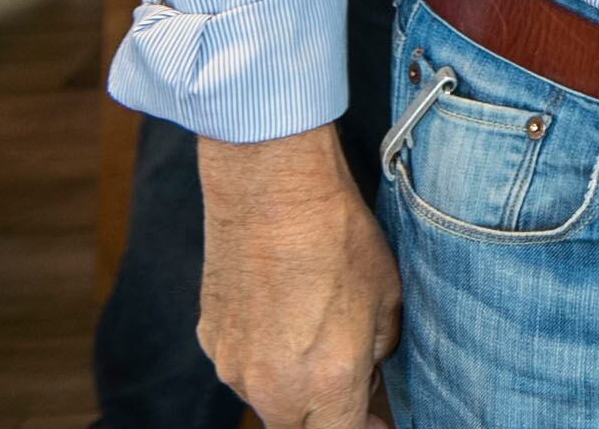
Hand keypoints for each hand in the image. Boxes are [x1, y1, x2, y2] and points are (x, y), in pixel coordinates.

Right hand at [197, 127, 399, 427]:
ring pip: (267, 400)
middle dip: (326, 414)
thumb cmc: (338, 239)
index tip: (376, 419)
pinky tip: (283, 313)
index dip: (364, 428)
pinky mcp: (211, 342)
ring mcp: (235, 368)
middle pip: (299, 428)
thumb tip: (370, 373)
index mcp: (328, 383)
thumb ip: (379, 352)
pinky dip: (264, 356)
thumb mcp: (387, 297)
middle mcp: (273, 387)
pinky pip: (242, 367)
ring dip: (292, 386)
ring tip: (315, 334)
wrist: (271, 193)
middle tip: (350, 382)